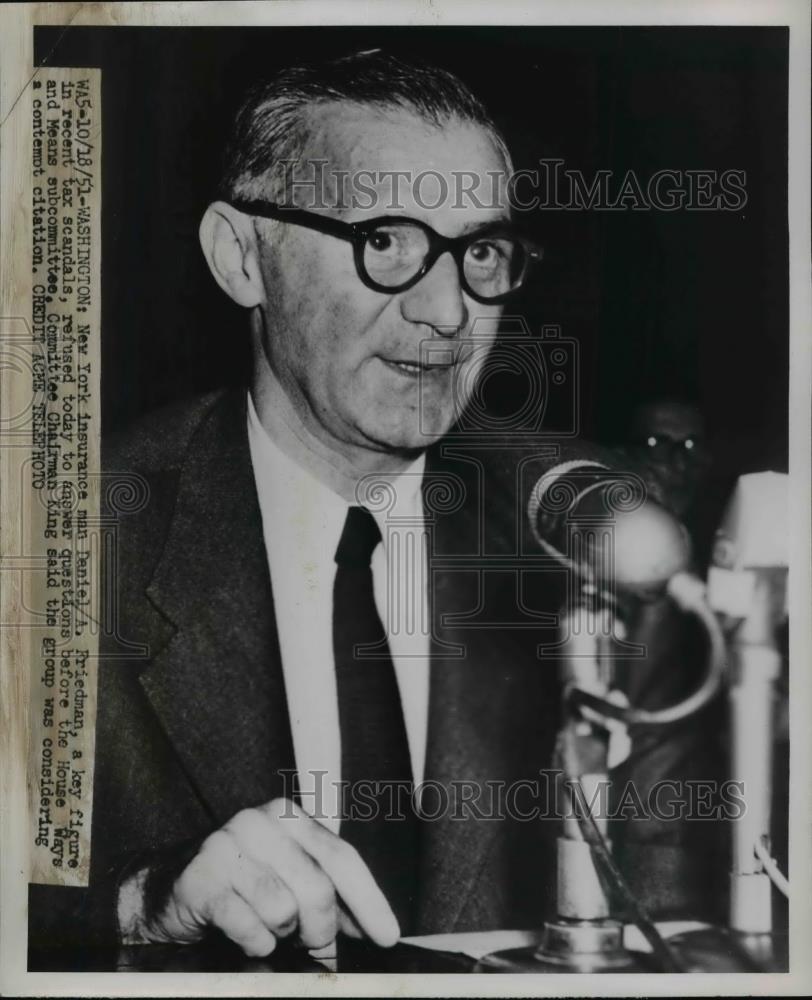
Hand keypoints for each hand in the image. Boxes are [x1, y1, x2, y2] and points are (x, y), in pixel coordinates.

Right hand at [136, 798, 399, 956]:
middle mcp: (261, 821)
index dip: (369, 900)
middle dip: (321, 930)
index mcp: (289, 816)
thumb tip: (371, 928)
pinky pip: (247, 924)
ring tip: (269, 928)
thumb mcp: (288, 877)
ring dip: (281, 933)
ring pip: (282, 908)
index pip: (342, 857)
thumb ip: (328, 893)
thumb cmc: (239, 882)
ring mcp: (228, 845)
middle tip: (315, 947)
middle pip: (317, 888)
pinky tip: (246, 934)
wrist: (167, 886)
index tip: (387, 936)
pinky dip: (254, 941)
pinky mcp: (202, 877)